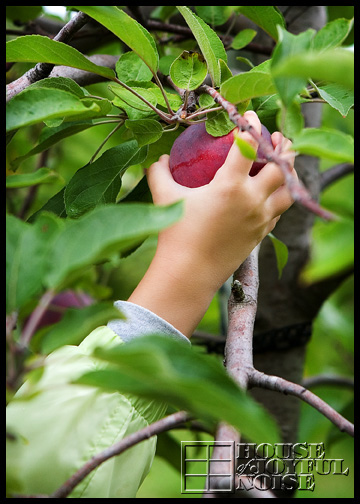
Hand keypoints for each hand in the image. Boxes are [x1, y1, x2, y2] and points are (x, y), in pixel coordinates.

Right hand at [129, 111, 295, 336]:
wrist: (189, 273)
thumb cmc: (175, 233)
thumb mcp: (164, 197)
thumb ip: (160, 172)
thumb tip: (159, 158)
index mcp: (230, 185)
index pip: (249, 145)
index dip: (251, 125)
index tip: (248, 116)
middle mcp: (252, 200)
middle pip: (281, 165)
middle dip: (282, 146)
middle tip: (276, 137)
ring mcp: (260, 218)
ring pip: (288, 189)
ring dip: (288, 172)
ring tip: (282, 162)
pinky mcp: (261, 233)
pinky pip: (278, 210)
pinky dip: (278, 197)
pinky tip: (270, 194)